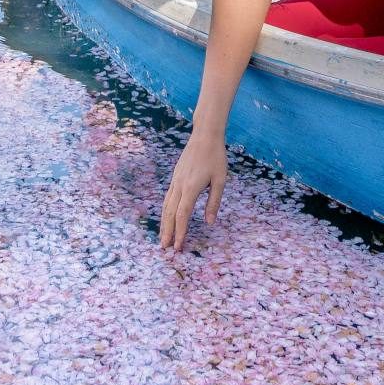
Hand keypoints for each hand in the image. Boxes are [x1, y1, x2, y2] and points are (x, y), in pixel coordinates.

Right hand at [159, 132, 226, 250]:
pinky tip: (167, 217)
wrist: (204, 135)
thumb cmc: (216, 157)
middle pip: (170, 213)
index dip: (180, 231)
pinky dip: (166, 211)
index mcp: (191, 187)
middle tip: (165, 248)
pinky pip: (168, 197)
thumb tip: (209, 222)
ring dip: (164, 223)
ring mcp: (175, 180)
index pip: (182, 214)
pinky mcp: (175, 177)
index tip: (178, 246)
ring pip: (166, 205)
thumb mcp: (220, 180)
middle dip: (168, 231)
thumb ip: (214, 202)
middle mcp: (180, 185)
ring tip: (163, 237)